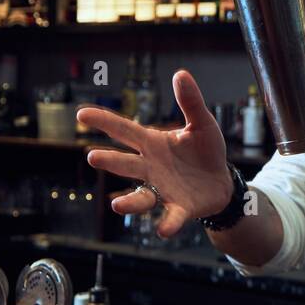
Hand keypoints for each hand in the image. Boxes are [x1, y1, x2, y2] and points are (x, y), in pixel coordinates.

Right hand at [77, 70, 233, 237]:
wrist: (221, 182)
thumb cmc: (206, 151)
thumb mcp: (202, 123)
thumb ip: (190, 102)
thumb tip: (181, 73)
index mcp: (153, 144)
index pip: (125, 131)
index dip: (104, 122)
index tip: (82, 114)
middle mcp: (151, 168)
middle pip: (127, 163)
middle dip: (110, 161)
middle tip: (92, 156)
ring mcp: (162, 189)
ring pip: (141, 195)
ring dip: (129, 201)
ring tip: (117, 204)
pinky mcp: (179, 207)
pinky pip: (171, 216)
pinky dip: (168, 223)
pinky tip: (164, 230)